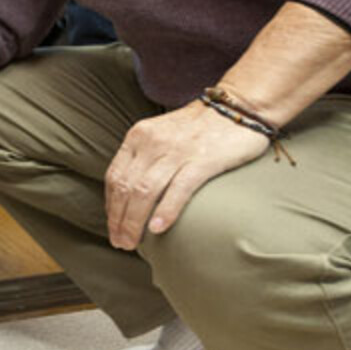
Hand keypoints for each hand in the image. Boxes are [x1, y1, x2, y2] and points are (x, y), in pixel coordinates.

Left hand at [105, 100, 270, 249]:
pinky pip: (178, 189)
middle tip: (120, 242)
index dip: (111, 205)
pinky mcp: (202, 160)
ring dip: (134, 221)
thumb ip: (146, 157)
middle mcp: (153, 142)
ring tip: (132, 243)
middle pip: (126, 187)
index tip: (113, 225)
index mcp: (139, 136)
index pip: (115, 176)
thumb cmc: (200, 126)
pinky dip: (165, 210)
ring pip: (145, 191)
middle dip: (119, 219)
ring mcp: (177, 151)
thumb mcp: (162, 134)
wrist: (239, 106)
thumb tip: (131, 192)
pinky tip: (158, 229)